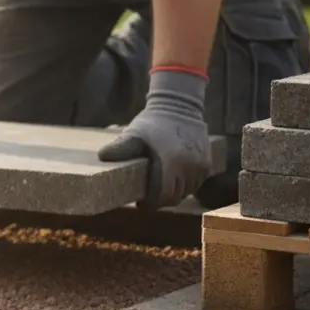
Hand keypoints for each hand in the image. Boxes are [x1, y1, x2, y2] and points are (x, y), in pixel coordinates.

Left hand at [97, 69, 212, 209]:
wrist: (179, 106)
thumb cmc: (152, 122)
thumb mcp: (134, 134)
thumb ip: (121, 147)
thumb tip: (103, 156)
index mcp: (170, 163)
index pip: (162, 196)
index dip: (150, 203)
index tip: (141, 203)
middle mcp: (188, 167)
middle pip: (174, 197)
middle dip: (160, 200)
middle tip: (148, 196)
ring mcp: (200, 167)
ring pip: (186, 192)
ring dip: (173, 194)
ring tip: (160, 188)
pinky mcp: (207, 164)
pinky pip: (195, 184)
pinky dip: (185, 186)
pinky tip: (173, 180)